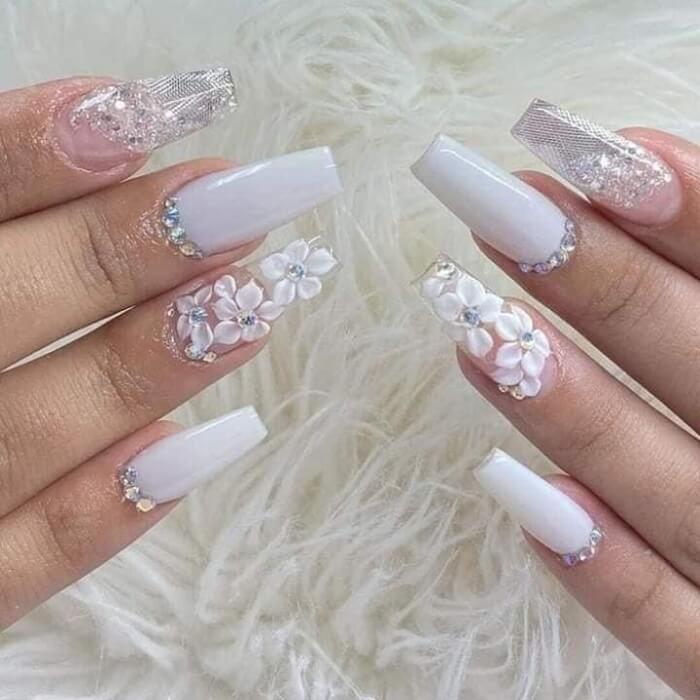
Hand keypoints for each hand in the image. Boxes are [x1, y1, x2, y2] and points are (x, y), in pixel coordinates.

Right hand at [0, 69, 340, 628]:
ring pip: (24, 433)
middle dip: (119, 249)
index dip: (27, 151)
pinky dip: (104, 513)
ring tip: (252, 307)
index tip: (140, 113)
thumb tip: (98, 137)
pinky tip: (201, 449)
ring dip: (145, 367)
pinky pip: (18, 567)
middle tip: (241, 202)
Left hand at [413, 101, 699, 697]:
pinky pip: (674, 633)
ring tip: (478, 334)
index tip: (585, 156)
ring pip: (669, 488)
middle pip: (699, 363)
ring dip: (572, 410)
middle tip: (498, 210)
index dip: (686, 213)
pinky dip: (606, 575)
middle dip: (601, 283)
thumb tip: (640, 170)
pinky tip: (518, 499)